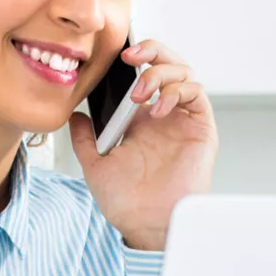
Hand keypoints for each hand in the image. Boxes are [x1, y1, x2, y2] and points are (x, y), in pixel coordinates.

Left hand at [69, 39, 217, 251]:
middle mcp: (165, 114)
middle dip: (151, 50)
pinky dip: (178, 91)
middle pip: (167, 63)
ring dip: (161, 73)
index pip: (144, 72)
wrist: (145, 224)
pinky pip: (197, 94)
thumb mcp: (95, 163)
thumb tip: (74, 115)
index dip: (135, 56)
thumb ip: (84, 138)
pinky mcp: (201, 128)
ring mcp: (184, 119)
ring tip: (140, 93)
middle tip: (129, 57)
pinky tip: (159, 108)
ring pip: (184, 73)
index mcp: (142, 118)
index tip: (115, 55)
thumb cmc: (126, 201)